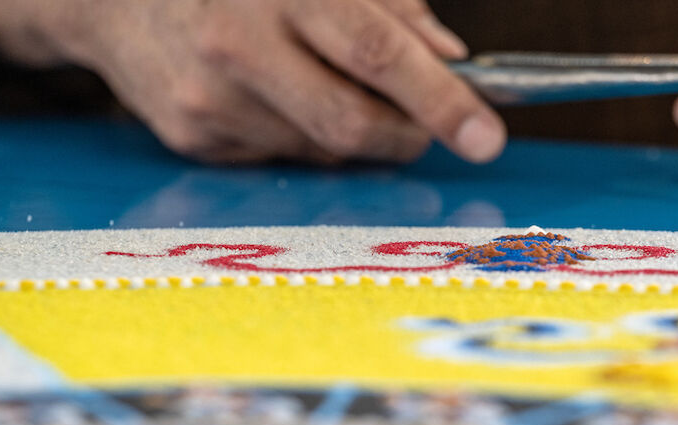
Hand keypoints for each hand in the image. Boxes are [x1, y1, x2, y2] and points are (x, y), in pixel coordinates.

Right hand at [0, 0, 505, 164]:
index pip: (376, 52)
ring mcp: (210, 98)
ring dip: (354, 132)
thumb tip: (450, 58)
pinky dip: (305, 137)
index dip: (440, 99)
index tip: (485, 136)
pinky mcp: (193, 137)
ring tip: (326, 84)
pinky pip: (284, 157)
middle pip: (353, 121)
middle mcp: (239, 43)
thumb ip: (390, 5)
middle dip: (408, 134)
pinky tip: (278, 97)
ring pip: (324, 147)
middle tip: (429, 125)